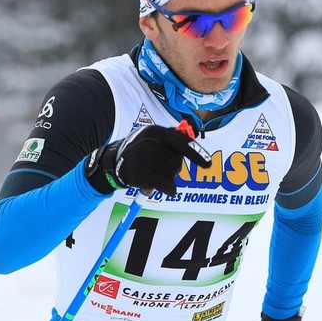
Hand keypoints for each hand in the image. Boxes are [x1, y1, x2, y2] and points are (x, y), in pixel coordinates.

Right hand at [86, 123, 210, 194]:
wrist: (113, 163)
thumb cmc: (140, 151)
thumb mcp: (154, 137)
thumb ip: (173, 137)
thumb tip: (192, 135)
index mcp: (156, 131)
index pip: (181, 143)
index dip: (196, 154)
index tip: (208, 164)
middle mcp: (150, 142)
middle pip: (177, 163)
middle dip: (172, 169)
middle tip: (156, 166)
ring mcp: (144, 157)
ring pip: (172, 174)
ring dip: (165, 177)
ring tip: (150, 172)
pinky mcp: (141, 174)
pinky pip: (166, 185)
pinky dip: (168, 189)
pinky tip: (163, 188)